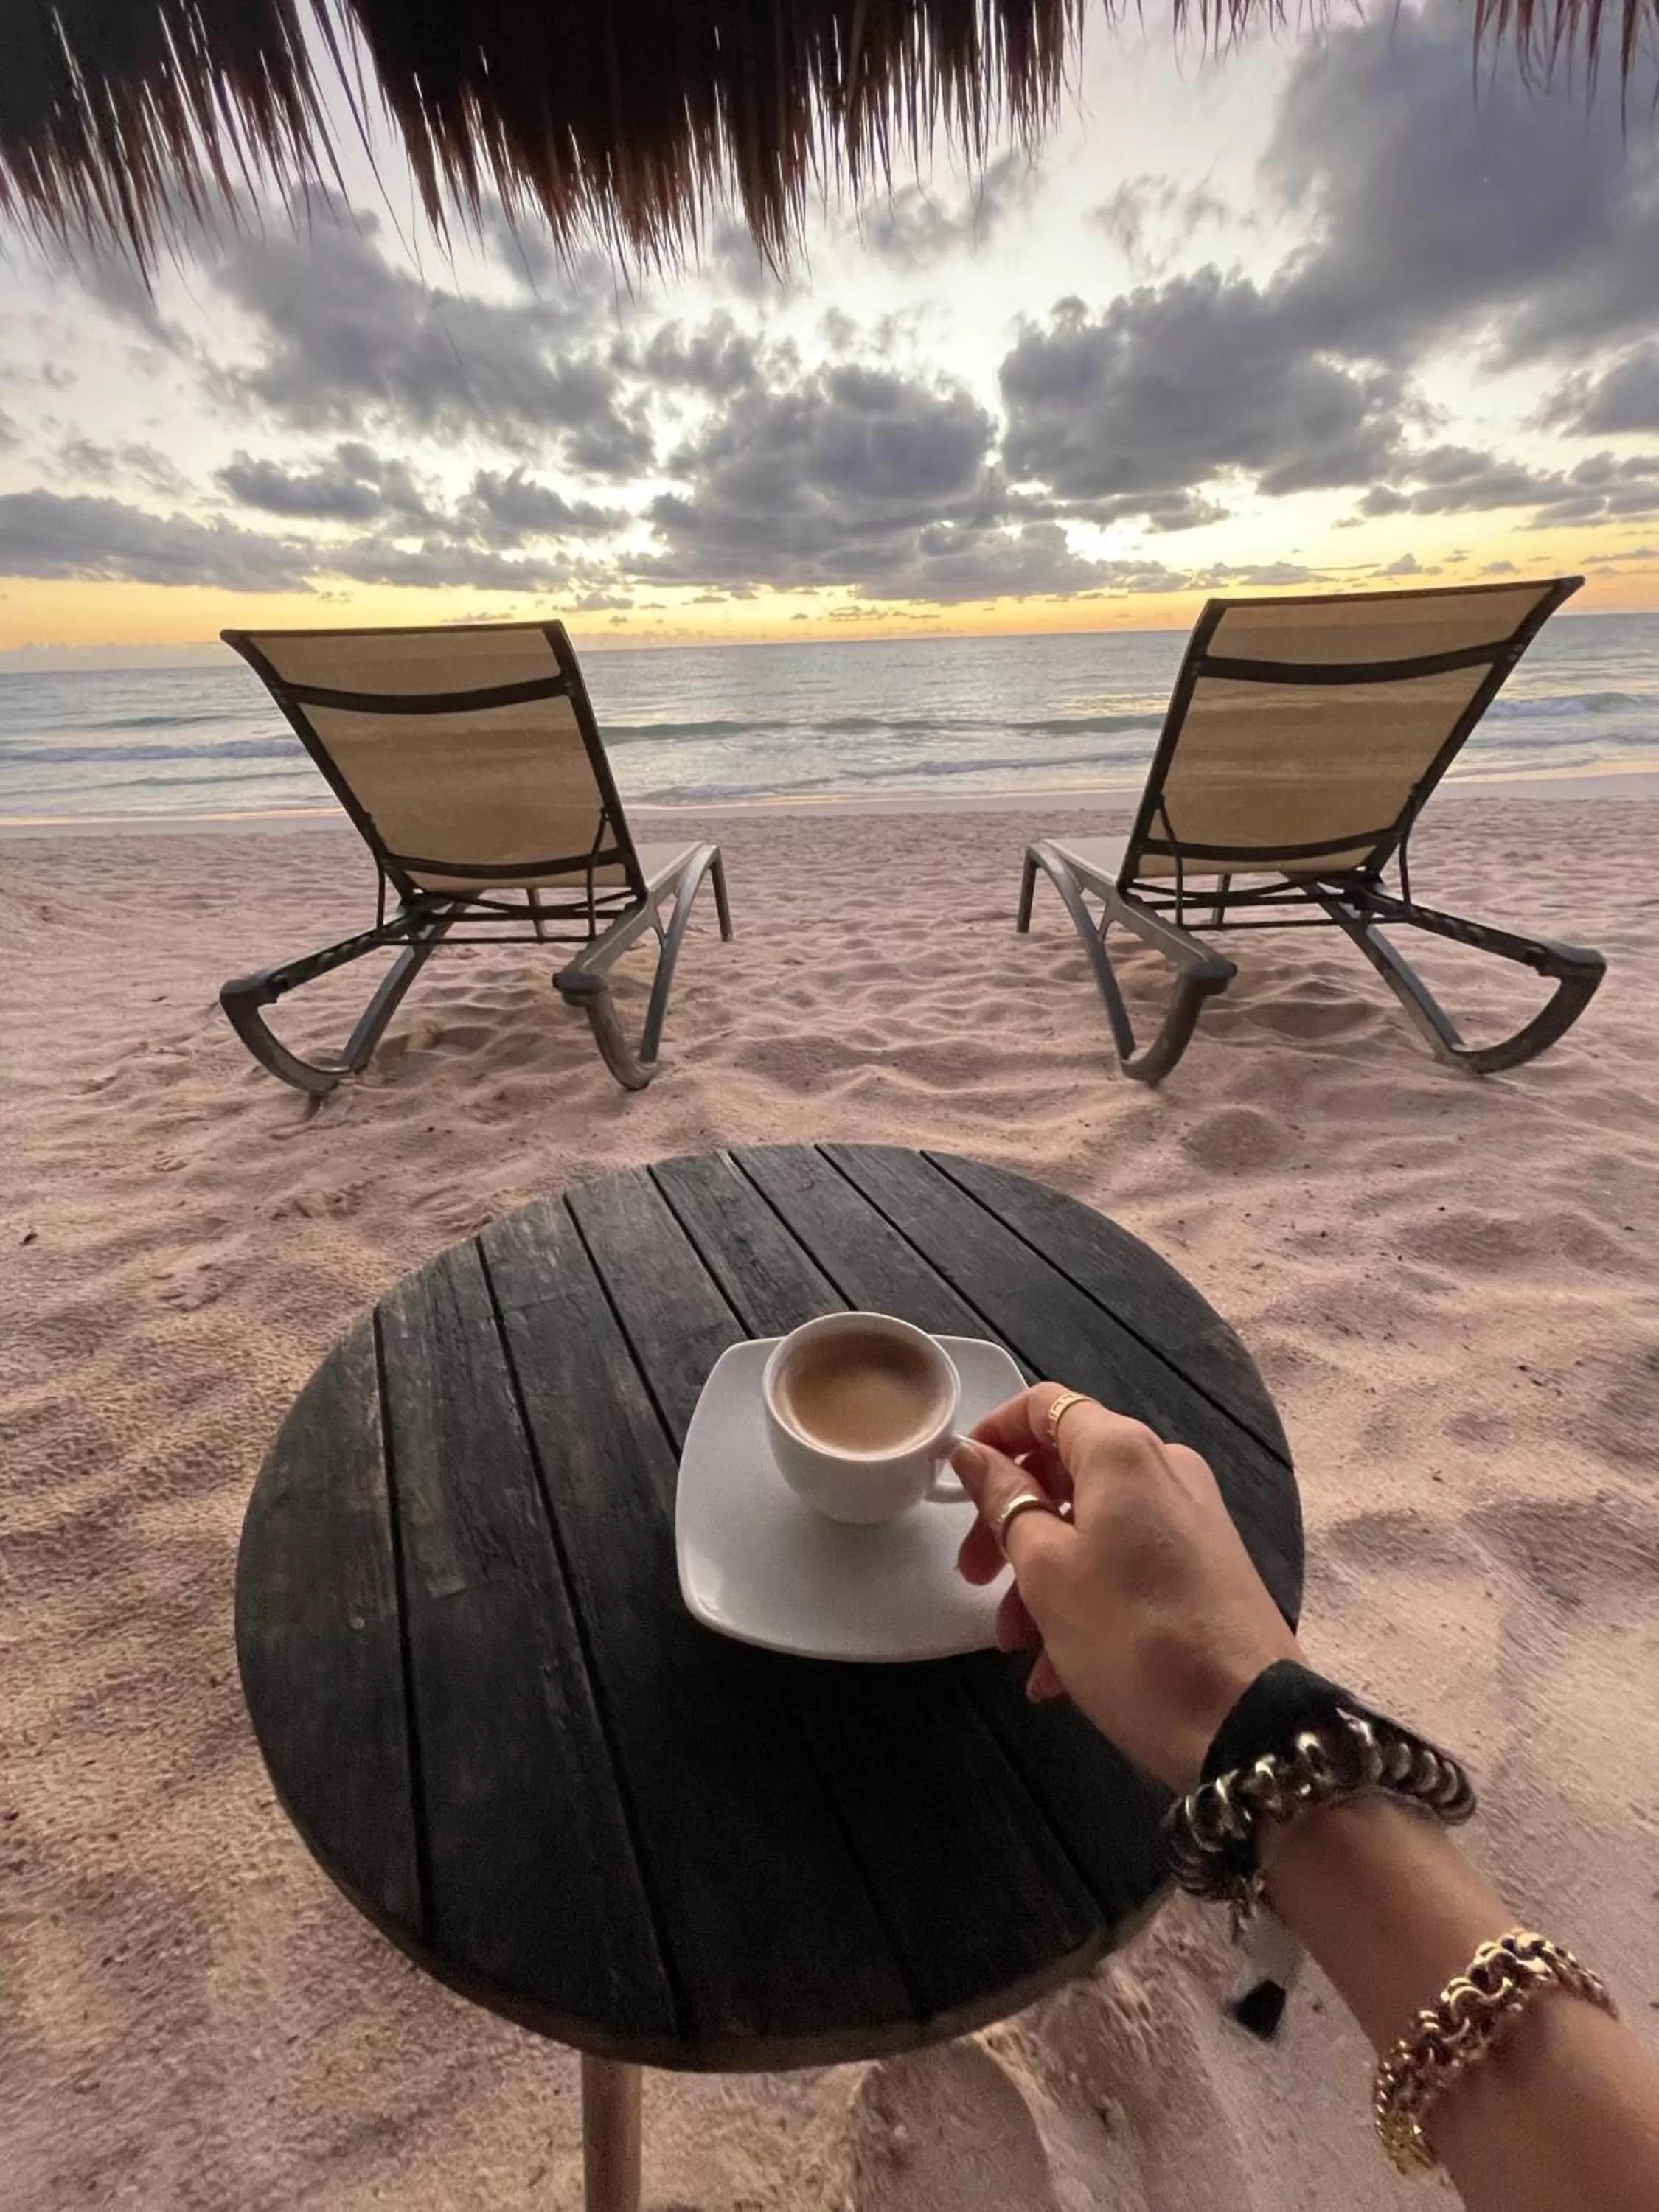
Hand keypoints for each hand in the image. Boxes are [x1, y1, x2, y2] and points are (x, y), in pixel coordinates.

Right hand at [951, 1383, 1300, 1789]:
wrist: (1246, 1723)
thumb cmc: (1130, 1636)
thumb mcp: (1047, 1571)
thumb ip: (1005, 1503)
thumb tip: (973, 1453)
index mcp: (1122, 1452)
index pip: (1045, 1405)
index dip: (994, 1435)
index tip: (958, 1483)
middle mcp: (1164, 1469)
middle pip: (1066, 1471)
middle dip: (1011, 1527)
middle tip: (975, 1580)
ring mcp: (1192, 1519)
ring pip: (1094, 1528)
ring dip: (1044, 1580)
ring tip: (1017, 1650)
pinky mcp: (1207, 1568)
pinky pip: (1130, 1565)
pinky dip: (1088, 1603)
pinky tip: (1058, 1675)